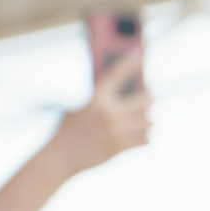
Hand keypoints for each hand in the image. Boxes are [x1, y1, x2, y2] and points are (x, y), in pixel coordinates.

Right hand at [48, 54, 150, 174]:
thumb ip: (103, 99)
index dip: (129, 62)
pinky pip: (146, 139)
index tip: (137, 54)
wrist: (60, 156)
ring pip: (149, 121)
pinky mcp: (119, 147)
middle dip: (148, 100)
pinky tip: (136, 135)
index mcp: (96, 99)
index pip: (117, 74)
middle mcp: (108, 113)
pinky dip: (144, 137)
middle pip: (147, 100)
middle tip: (146, 100)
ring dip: (146, 121)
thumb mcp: (81, 108)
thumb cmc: (70, 129)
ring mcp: (115, 131)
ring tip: (140, 121)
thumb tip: (128, 90)